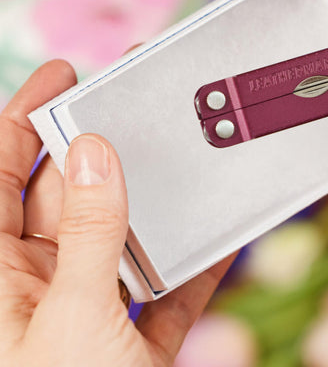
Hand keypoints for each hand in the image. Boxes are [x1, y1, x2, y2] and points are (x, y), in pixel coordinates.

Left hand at [0, 60, 233, 365]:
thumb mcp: (70, 322)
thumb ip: (85, 234)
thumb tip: (91, 155)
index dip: (22, 118)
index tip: (64, 75)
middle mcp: (33, 289)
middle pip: (65, 198)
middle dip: (101, 151)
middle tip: (136, 107)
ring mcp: (84, 313)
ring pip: (120, 241)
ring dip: (154, 210)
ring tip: (180, 166)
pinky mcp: (128, 341)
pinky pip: (161, 291)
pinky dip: (192, 268)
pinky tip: (218, 240)